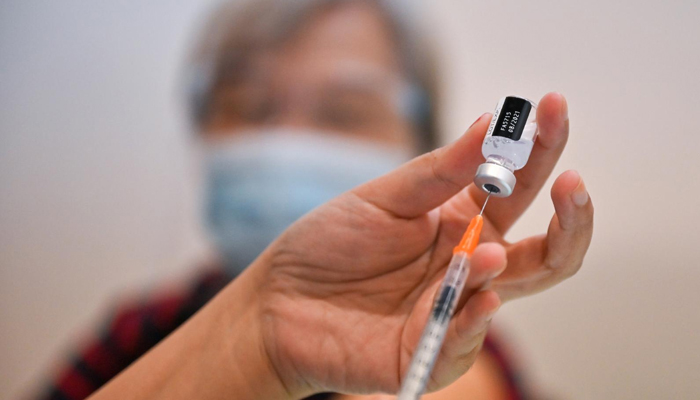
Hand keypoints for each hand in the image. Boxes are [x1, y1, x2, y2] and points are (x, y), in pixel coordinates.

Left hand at [243, 92, 593, 396]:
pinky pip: (467, 337)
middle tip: (573, 184)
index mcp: (459, 221)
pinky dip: (477, 317)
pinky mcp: (432, 352)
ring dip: (510, 264)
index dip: (541, 149)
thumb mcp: (382, 199)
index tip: (553, 108)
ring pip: (515, 291)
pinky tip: (480, 294)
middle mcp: (468, 265)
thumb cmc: (328, 245)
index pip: (517, 187)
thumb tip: (489, 124)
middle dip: (571, 217)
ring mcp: (456, 308)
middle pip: (545, 250)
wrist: (278, 302)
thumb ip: (437, 172)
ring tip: (485, 249)